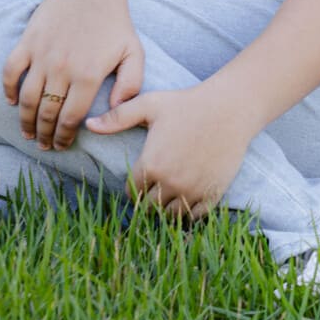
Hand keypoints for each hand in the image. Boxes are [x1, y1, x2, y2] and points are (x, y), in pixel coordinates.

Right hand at [0, 0, 144, 150]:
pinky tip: (12, 102)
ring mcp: (42, 56)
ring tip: (28, 133)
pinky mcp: (27, 42)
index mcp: (89, 76)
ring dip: (25, 120)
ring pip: (27, 99)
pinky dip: (8, 90)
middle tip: (44, 146)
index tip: (62, 146)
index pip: (72, 118)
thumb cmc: (115, 23)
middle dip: (44, 135)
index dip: (65, 137)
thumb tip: (115, 109)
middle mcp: (63, 69)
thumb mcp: (134, 52)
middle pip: (47, 113)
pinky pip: (10, 72)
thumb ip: (131, 84)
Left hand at [84, 83, 255, 219]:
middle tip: (155, 189)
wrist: (231, 107)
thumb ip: (118, 117)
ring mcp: (193, 189)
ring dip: (168, 208)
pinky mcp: (213, 192)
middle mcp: (170, 182)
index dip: (134, 188)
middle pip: (150, 208)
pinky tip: (189, 200)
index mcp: (151, 164)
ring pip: (171, 215)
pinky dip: (190, 213)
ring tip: (171, 195)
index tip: (141, 181)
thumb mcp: (149, 105)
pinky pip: (195, 216)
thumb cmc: (188, 103)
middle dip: (149, 200)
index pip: (132, 192)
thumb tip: (88, 124)